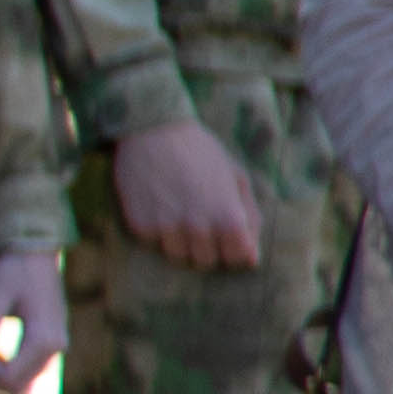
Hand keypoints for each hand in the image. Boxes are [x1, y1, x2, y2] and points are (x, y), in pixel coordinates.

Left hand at [0, 249, 69, 393]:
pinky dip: (7, 370)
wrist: (36, 253)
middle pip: (19, 387)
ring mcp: (57, 347)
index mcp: (44, 338)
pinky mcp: (52, 343)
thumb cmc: (14, 270)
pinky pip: (28, 371)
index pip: (12, 380)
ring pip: (24, 383)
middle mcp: (56, 347)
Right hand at [113, 119, 263, 271]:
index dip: (236, 248)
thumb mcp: (237, 177)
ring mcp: (167, 229)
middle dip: (208, 247)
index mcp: (228, 218)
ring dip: (181, 242)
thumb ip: (250, 217)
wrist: (153, 131)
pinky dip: (158, 231)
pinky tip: (159, 206)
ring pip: (178, 256)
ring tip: (179, 214)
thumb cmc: (201, 152)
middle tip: (201, 222)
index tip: (229, 235)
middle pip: (206, 262)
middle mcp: (198, 228)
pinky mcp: (140, 226)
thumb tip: (252, 255)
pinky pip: (154, 243)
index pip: (239, 258)